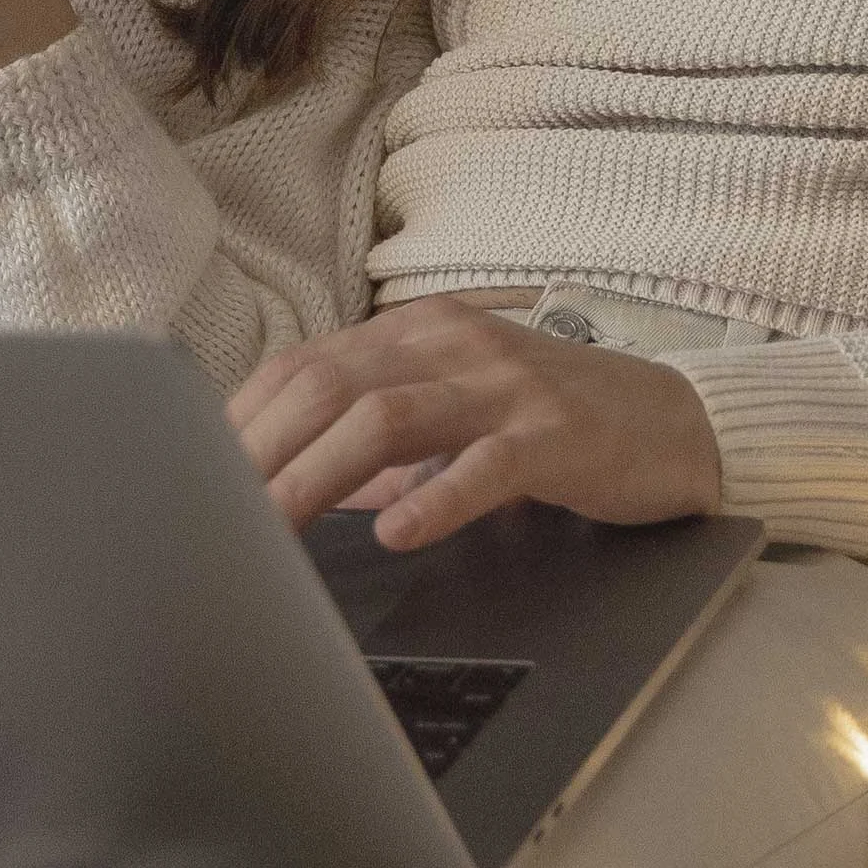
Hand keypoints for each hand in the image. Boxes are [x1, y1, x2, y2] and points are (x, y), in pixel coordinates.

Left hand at [227, 295, 722, 550]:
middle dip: (259, 453)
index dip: (241, 420)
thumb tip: (287, 489)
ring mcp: (505, 385)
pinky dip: (435, 499)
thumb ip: (376, 442)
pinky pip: (486, 465)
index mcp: (415, 333)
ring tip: (272, 531)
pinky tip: (396, 534)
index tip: (192, 476)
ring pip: (387, 419)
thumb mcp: (453, 417)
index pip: (302, 365)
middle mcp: (451, 344)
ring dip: (317, 478)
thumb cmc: (549, 425)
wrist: (675, 423)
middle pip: (328, 386)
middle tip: (209, 516)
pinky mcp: (557, 434)